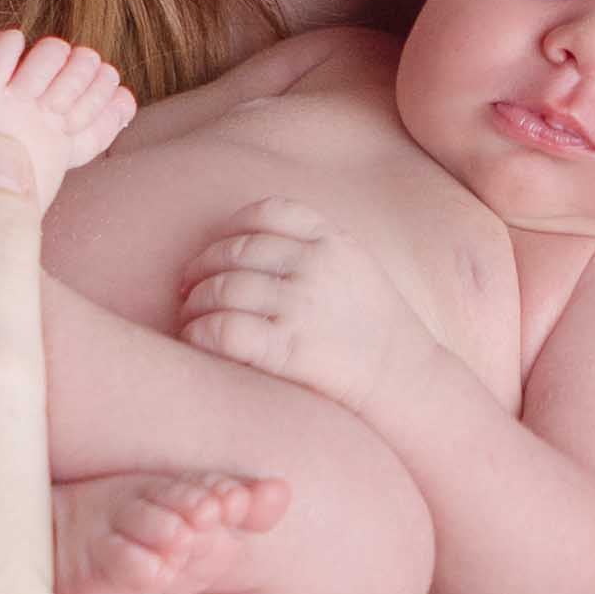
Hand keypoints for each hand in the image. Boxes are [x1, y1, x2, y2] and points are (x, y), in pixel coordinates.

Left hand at [174, 197, 432, 417]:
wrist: (407, 381)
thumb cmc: (377, 329)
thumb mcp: (358, 268)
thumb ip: (316, 248)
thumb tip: (255, 245)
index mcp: (333, 241)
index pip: (267, 212)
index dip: (230, 228)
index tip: (214, 250)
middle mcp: (315, 267)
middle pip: (234, 251)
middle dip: (200, 268)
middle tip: (186, 288)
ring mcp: (301, 307)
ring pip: (221, 289)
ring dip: (194, 303)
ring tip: (189, 317)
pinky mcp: (288, 350)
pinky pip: (224, 330)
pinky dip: (199, 331)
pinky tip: (195, 338)